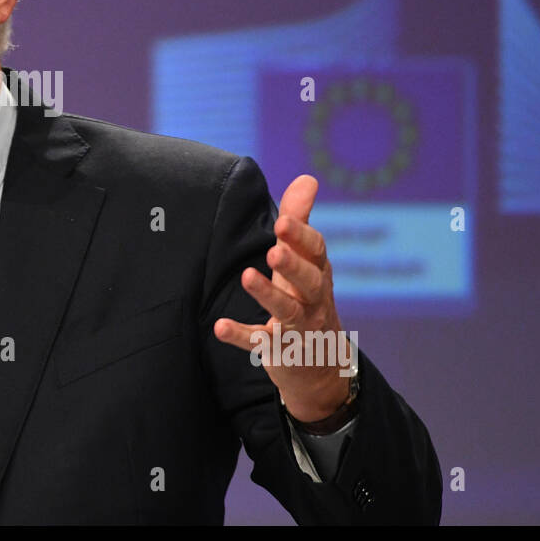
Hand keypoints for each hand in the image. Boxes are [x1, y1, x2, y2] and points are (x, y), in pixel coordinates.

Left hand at [212, 174, 350, 422]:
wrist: (319, 362)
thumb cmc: (305, 296)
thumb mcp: (304, 260)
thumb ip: (300, 220)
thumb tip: (308, 178)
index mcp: (318, 271)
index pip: (316, 251)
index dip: (301, 236)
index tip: (282, 220)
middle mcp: (313, 298)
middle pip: (308, 280)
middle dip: (292, 264)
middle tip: (274, 249)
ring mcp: (298, 326)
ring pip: (288, 310)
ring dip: (268, 294)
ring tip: (247, 277)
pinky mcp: (279, 349)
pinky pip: (260, 342)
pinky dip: (241, 335)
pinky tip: (220, 327)